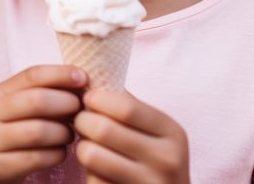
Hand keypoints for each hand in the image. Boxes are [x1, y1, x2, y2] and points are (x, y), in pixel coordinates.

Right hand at [0, 65, 86, 183]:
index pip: (32, 75)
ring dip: (64, 132)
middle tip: (80, 110)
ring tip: (69, 133)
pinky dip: (57, 154)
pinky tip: (60, 151)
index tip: (83, 78)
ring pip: (39, 132)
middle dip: (66, 103)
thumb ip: (43, 91)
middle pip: (37, 101)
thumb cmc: (10, 128)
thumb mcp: (18, 105)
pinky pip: (38, 158)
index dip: (61, 74)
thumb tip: (81, 81)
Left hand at [74, 88, 189, 183]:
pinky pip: (93, 179)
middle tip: (80, 122)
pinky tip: (98, 170)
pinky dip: (88, 173)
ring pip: (91, 155)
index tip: (87, 99)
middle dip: (82, 121)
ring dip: (81, 147)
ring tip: (87, 145)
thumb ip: (129, 106)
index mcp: (172, 133)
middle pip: (103, 129)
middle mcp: (166, 160)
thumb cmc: (155, 158)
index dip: (97, 99)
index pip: (126, 107)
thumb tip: (90, 80)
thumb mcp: (155, 130)